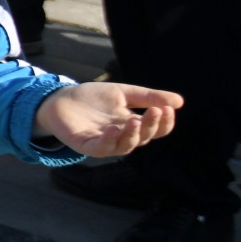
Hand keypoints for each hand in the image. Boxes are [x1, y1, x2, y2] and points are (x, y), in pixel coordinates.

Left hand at [34, 81, 184, 157]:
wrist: (60, 98)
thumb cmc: (94, 98)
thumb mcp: (123, 93)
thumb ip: (147, 97)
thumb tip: (180, 101)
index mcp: (133, 125)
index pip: (156, 130)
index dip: (164, 122)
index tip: (168, 108)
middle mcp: (122, 137)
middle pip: (143, 137)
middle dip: (150, 125)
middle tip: (155, 111)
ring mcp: (104, 142)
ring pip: (124, 146)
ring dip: (132, 135)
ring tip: (134, 120)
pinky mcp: (85, 144)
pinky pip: (100, 148)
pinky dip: (108, 141)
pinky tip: (112, 129)